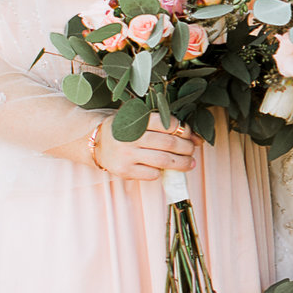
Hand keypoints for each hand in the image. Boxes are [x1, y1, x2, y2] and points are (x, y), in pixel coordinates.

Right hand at [58, 119, 197, 179]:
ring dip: (182, 163)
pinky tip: (164, 169)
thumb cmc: (124, 129)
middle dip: (187, 148)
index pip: (168, 124)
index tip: (189, 134)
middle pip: (170, 143)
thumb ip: (164, 124)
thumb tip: (196, 138)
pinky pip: (152, 173)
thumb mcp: (138, 119)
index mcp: (135, 120)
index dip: (184, 130)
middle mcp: (130, 137)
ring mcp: (126, 154)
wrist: (95, 142)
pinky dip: (162, 172)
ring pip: (165, 160)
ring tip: (189, 163)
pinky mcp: (124, 170)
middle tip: (192, 149)